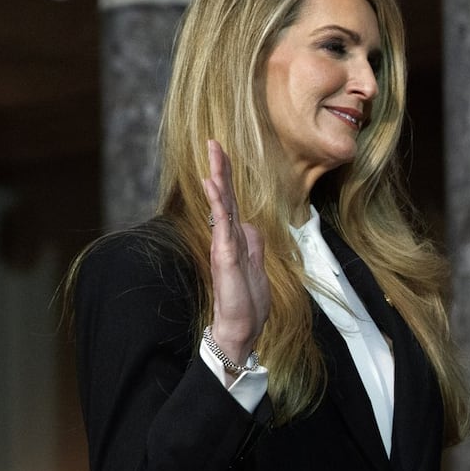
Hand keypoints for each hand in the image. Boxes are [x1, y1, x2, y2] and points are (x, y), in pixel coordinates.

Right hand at [202, 140, 268, 366]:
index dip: (227, 181)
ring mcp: (225, 246)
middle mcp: (228, 238)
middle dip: (220, 170)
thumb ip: (253, 246)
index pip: (231, 203)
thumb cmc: (247, 302)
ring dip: (218, 178)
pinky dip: (217, 203)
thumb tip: (250, 227)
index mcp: (237, 240)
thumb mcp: (257, 269)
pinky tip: (213, 185)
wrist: (240, 328)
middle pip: (224, 197)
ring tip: (212, 154)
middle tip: (213, 142)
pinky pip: (221, 224)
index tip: (222, 156)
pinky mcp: (224, 256)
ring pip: (221, 205)